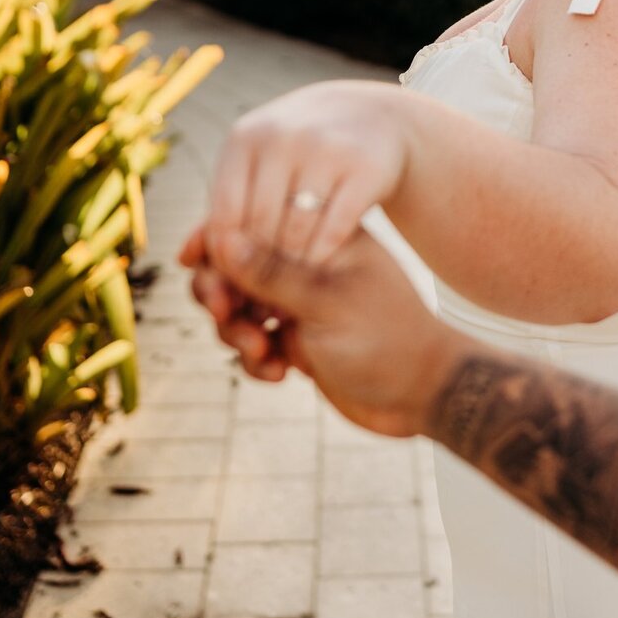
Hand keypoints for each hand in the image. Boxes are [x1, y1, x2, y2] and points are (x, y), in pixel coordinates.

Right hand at [181, 221, 471, 437]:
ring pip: (237, 308)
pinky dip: (255, 359)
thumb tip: (221, 236)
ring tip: (260, 351)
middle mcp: (306, 266)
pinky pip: (252, 343)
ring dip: (235, 331)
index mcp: (321, 237)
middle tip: (225, 314)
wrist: (425, 394)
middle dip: (219, 292)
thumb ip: (272, 273)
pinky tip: (280, 373)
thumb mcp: (328, 303)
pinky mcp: (297, 340)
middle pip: (234, 266)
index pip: (254, 222)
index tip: (192, 261)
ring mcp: (299, 303)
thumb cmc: (389, 339)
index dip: (216, 239)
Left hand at [202, 81, 408, 288]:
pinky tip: (322, 267)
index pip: (224, 215)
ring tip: (290, 288)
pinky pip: (334, 229)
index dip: (228, 258)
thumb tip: (184, 260)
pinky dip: (324, 256)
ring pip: (296, 232)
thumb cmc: (298, 154)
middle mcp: (283, 138)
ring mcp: (325, 149)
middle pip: (259, 227)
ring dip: (292, 269)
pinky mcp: (364, 167)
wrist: (369, 118)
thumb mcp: (257, 168)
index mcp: (245, 138)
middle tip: (264, 298)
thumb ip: (223, 212)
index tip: (237, 284)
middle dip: (261, 269)